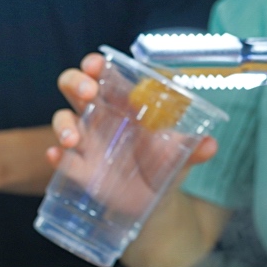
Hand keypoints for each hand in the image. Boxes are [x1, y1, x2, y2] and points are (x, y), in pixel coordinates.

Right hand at [48, 53, 217, 215]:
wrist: (154, 202)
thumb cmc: (165, 166)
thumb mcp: (180, 156)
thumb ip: (193, 149)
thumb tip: (211, 145)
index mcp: (124, 104)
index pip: (106, 75)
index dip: (97, 66)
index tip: (97, 65)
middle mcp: (100, 117)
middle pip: (74, 88)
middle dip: (75, 82)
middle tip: (88, 92)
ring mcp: (87, 142)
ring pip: (63, 119)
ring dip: (64, 123)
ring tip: (73, 139)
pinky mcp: (79, 168)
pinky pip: (61, 158)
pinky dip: (56, 156)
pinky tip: (57, 156)